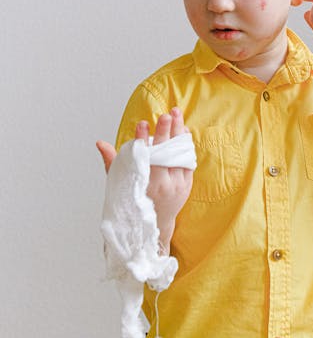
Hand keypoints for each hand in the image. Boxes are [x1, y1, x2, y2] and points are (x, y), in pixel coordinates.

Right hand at [96, 108, 193, 250]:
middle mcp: (163, 184)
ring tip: (176, 113)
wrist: (157, 223)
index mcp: (145, 184)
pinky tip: (182, 130)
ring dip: (179, 132)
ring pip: (180, 154)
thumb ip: (112, 162)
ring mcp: (177, 184)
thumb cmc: (135, 201)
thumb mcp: (121, 184)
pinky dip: (186, 144)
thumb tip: (100, 143)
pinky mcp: (187, 183)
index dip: (142, 139)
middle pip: (166, 153)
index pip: (144, 157)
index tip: (142, 123)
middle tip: (166, 114)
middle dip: (165, 131)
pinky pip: (188, 160)